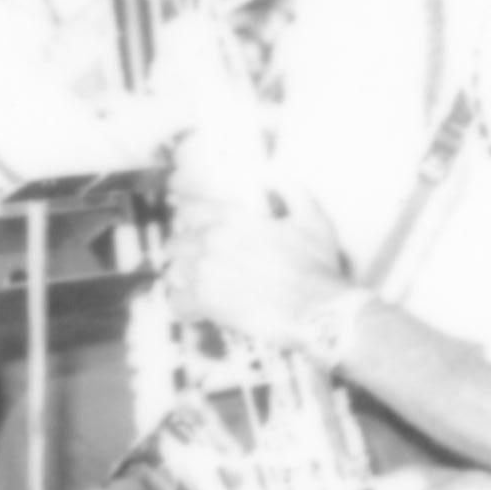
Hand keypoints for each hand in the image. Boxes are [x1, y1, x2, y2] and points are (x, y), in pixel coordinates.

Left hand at [167, 196, 346, 346]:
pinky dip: (184, 308)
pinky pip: (176, 302)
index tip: (194, 232)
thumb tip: (274, 178)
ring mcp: (204, 271)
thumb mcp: (312, 220)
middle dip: (184, 254)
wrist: (316, 310)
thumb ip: (292, 192)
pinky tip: (196, 312)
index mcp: (232, 218)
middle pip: (175, 243)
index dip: (190, 223)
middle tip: (198, 266)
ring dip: (183, 281)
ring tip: (197, 290)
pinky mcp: (203, 300)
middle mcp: (212, 240)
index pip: (189, 212)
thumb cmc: (317, 267)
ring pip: (173, 272)